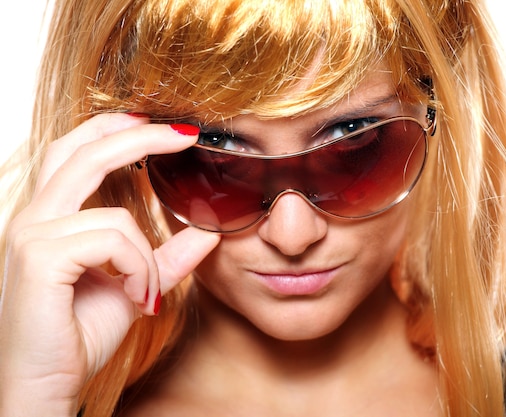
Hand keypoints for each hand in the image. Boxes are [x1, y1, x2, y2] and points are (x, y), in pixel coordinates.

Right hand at [0, 113, 220, 415]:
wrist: (45, 386)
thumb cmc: (78, 336)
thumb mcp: (133, 288)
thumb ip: (165, 259)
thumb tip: (206, 232)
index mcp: (49, 218)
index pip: (74, 152)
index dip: (113, 130)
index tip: (157, 125)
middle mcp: (33, 218)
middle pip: (84, 152)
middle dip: (137, 137)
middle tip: (184, 134)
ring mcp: (31, 235)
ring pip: (115, 215)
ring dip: (146, 254)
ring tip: (143, 291)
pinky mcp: (39, 257)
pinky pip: (112, 239)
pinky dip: (138, 266)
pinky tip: (135, 297)